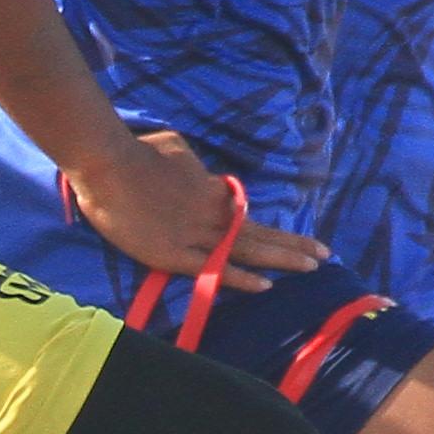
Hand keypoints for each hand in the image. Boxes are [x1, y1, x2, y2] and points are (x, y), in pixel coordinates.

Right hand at [67, 128, 319, 296]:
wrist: (108, 165)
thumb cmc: (138, 151)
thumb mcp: (176, 148)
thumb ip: (193, 165)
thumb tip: (201, 173)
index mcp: (211, 191)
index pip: (250, 214)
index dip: (276, 228)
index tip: (300, 239)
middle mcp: (211, 215)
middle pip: (259, 233)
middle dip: (293, 245)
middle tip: (325, 255)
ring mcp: (194, 236)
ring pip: (246, 250)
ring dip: (280, 259)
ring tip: (310, 267)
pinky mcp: (173, 255)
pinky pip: (213, 269)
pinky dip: (240, 277)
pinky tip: (265, 285)